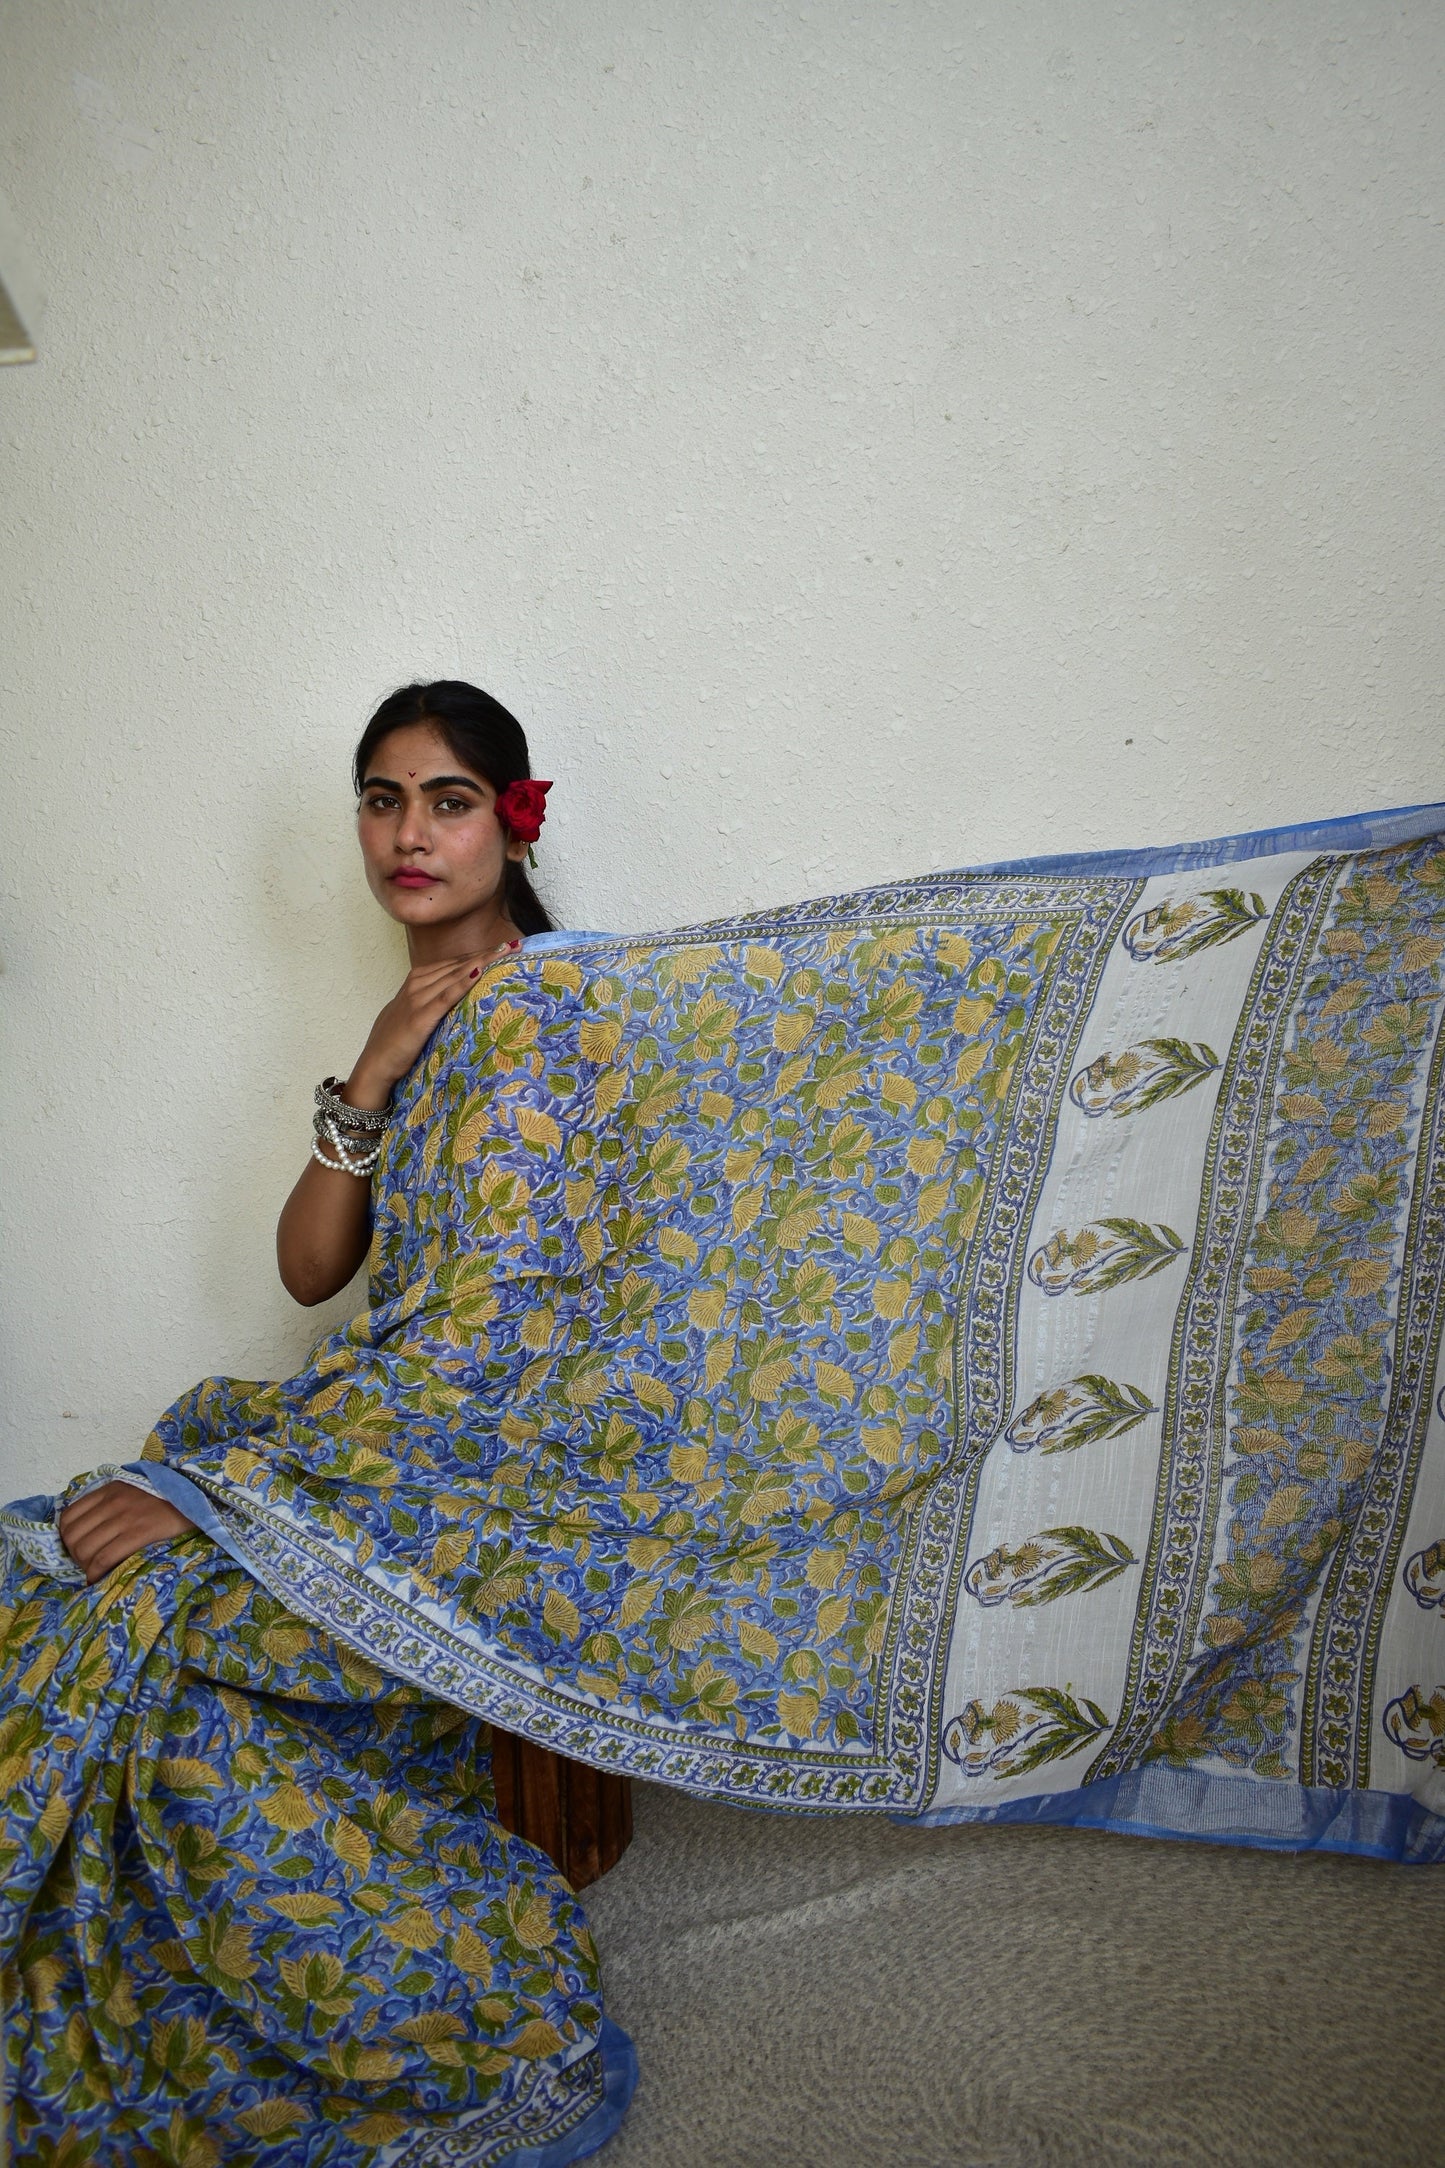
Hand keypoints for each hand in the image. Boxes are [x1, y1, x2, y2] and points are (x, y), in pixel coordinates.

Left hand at [58, 1481, 198, 1584]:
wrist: (198, 1498)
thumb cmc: (166, 1499)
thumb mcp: (132, 1490)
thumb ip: (110, 1502)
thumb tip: (88, 1529)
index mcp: (109, 1490)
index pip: (69, 1516)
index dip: (66, 1538)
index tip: (76, 1548)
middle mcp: (112, 1502)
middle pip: (73, 1536)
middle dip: (74, 1555)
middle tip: (86, 1564)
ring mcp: (125, 1518)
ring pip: (85, 1549)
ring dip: (84, 1566)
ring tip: (94, 1572)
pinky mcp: (139, 1533)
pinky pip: (104, 1558)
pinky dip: (95, 1574)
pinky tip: (98, 1579)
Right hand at [348, 944, 520, 1102]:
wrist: (375, 1063)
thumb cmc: (397, 1041)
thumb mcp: (416, 1013)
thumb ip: (435, 1001)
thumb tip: (460, 999)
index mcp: (417, 980)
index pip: (454, 963)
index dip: (479, 954)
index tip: (504, 946)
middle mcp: (417, 984)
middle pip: (458, 964)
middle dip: (487, 954)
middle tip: (515, 944)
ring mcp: (418, 999)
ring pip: (455, 975)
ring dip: (481, 961)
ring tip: (506, 952)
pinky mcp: (420, 1017)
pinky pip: (446, 996)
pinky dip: (463, 982)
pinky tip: (479, 973)